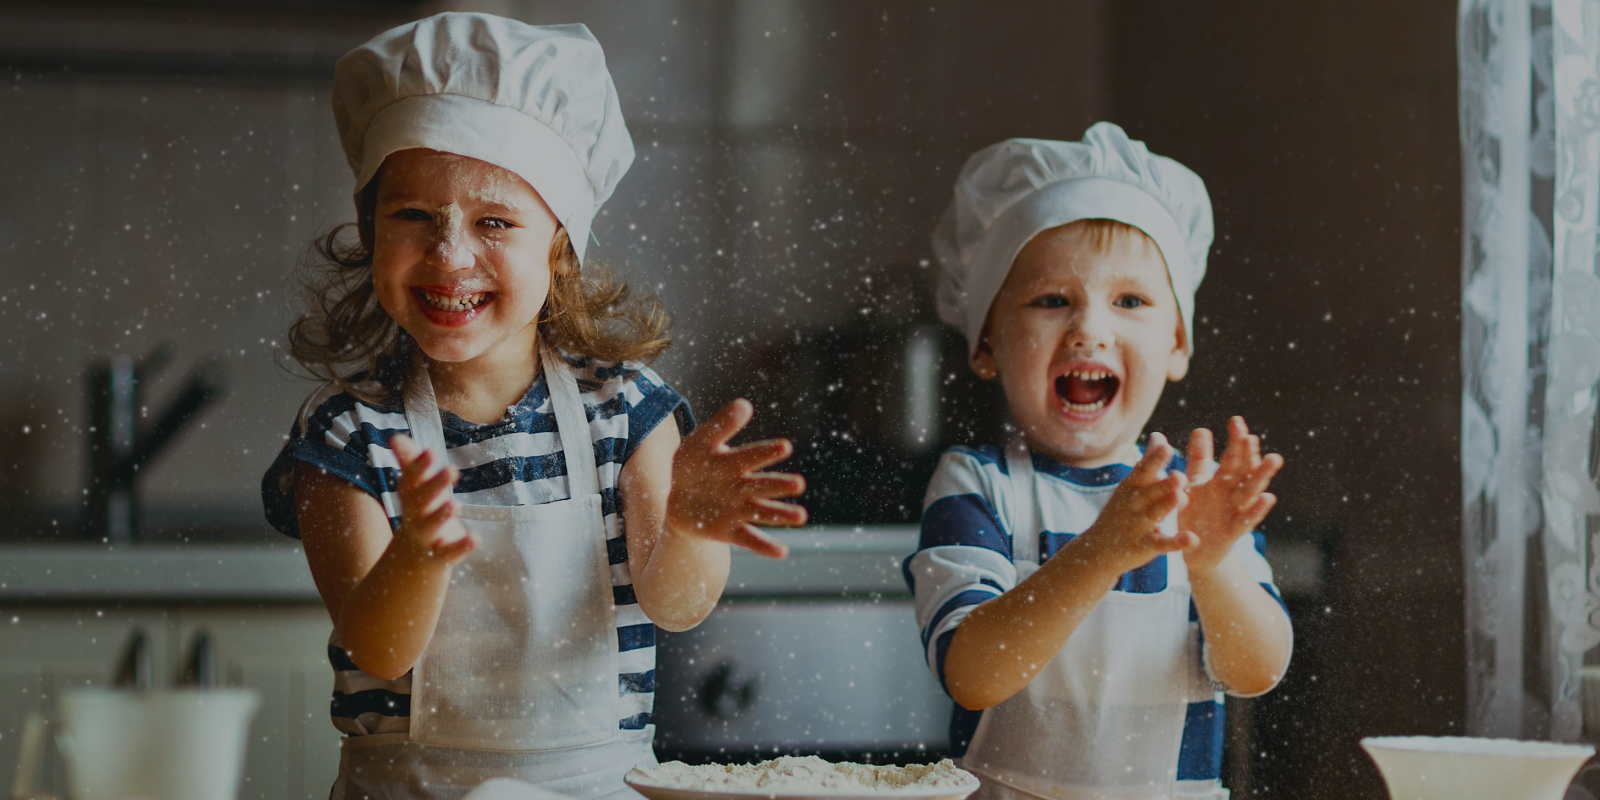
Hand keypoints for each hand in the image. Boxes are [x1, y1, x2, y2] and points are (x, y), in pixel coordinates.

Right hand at [389, 434, 476, 564]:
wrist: (409, 564)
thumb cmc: (418, 516)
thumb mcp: (414, 492)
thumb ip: (410, 465)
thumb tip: (394, 438)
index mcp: (411, 499)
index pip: (410, 481)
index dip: (419, 467)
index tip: (431, 451)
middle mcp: (414, 517)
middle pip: (420, 501)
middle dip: (434, 485)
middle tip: (451, 469)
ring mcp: (426, 538)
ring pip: (430, 526)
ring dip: (441, 515)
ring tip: (455, 504)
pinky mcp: (440, 557)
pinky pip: (449, 552)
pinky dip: (461, 546)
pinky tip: (475, 537)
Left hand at [666, 398, 805, 559]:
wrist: (679, 498)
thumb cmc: (694, 465)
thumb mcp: (700, 442)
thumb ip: (721, 425)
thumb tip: (745, 404)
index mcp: (736, 462)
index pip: (753, 456)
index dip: (767, 452)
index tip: (785, 446)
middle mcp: (743, 486)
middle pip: (763, 485)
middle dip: (780, 485)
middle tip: (798, 483)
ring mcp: (739, 510)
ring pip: (763, 512)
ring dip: (782, 514)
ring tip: (801, 516)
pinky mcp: (731, 531)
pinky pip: (750, 540)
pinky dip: (765, 547)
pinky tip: (781, 553)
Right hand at [1078, 433, 1196, 573]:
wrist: (1097, 549)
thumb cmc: (1121, 511)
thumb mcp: (1131, 486)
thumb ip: (1148, 462)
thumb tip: (1159, 435)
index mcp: (1131, 487)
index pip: (1143, 471)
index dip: (1154, 460)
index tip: (1166, 446)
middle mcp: (1132, 504)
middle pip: (1149, 492)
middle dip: (1163, 484)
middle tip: (1179, 474)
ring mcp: (1137, 526)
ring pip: (1153, 515)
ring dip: (1166, 506)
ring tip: (1180, 497)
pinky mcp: (1144, 546)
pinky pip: (1162, 543)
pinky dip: (1176, 542)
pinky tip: (1192, 539)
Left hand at [1178, 417, 1282, 575]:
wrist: (1195, 550)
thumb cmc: (1197, 514)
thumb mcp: (1194, 484)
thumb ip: (1198, 460)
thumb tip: (1202, 429)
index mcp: (1222, 481)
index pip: (1232, 457)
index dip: (1235, 441)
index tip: (1236, 421)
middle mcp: (1232, 494)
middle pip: (1244, 471)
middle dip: (1248, 454)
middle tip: (1251, 436)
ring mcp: (1236, 512)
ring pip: (1251, 492)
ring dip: (1262, 475)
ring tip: (1274, 458)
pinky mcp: (1234, 532)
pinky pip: (1247, 520)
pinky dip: (1258, 509)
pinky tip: (1268, 497)